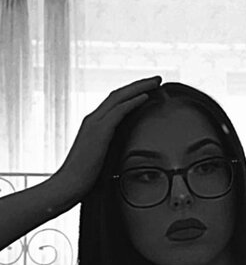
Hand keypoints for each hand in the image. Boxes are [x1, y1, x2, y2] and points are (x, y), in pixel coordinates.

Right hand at [53, 76, 162, 203]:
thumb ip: (112, 149)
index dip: (132, 93)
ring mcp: (94, 124)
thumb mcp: (102, 159)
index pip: (114, 102)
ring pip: (119, 97)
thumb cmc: (85, 177)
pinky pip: (118, 111)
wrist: (69, 185)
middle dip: (139, 85)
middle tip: (157, 79)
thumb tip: (128, 152)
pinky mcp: (99, 132)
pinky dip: (133, 102)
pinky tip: (146, 97)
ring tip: (156, 82)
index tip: (149, 89)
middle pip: (118, 94)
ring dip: (140, 88)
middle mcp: (93, 119)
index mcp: (93, 125)